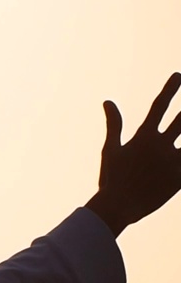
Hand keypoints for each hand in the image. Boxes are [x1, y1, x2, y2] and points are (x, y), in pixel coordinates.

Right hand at [87, 71, 180, 234]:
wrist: (117, 207)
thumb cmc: (111, 178)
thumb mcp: (111, 149)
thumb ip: (114, 124)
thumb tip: (108, 101)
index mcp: (144, 137)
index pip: (159, 106)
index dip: (170, 89)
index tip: (178, 75)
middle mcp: (160, 145)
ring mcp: (172, 162)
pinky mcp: (179, 178)